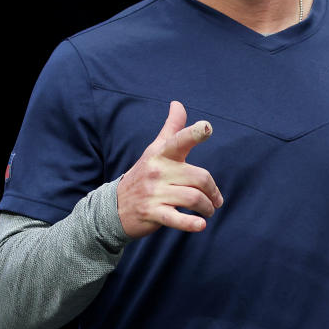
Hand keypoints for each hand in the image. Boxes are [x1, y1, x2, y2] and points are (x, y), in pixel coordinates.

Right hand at [117, 101, 221, 237]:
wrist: (113, 207)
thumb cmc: (144, 174)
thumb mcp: (155, 150)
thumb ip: (172, 128)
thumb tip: (178, 103)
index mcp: (162, 154)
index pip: (179, 140)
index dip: (194, 133)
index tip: (207, 127)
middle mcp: (158, 171)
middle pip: (199, 178)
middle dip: (213, 191)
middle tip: (215, 200)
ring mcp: (154, 193)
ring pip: (193, 198)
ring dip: (207, 207)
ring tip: (209, 211)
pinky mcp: (152, 213)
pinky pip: (176, 219)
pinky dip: (191, 224)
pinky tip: (201, 225)